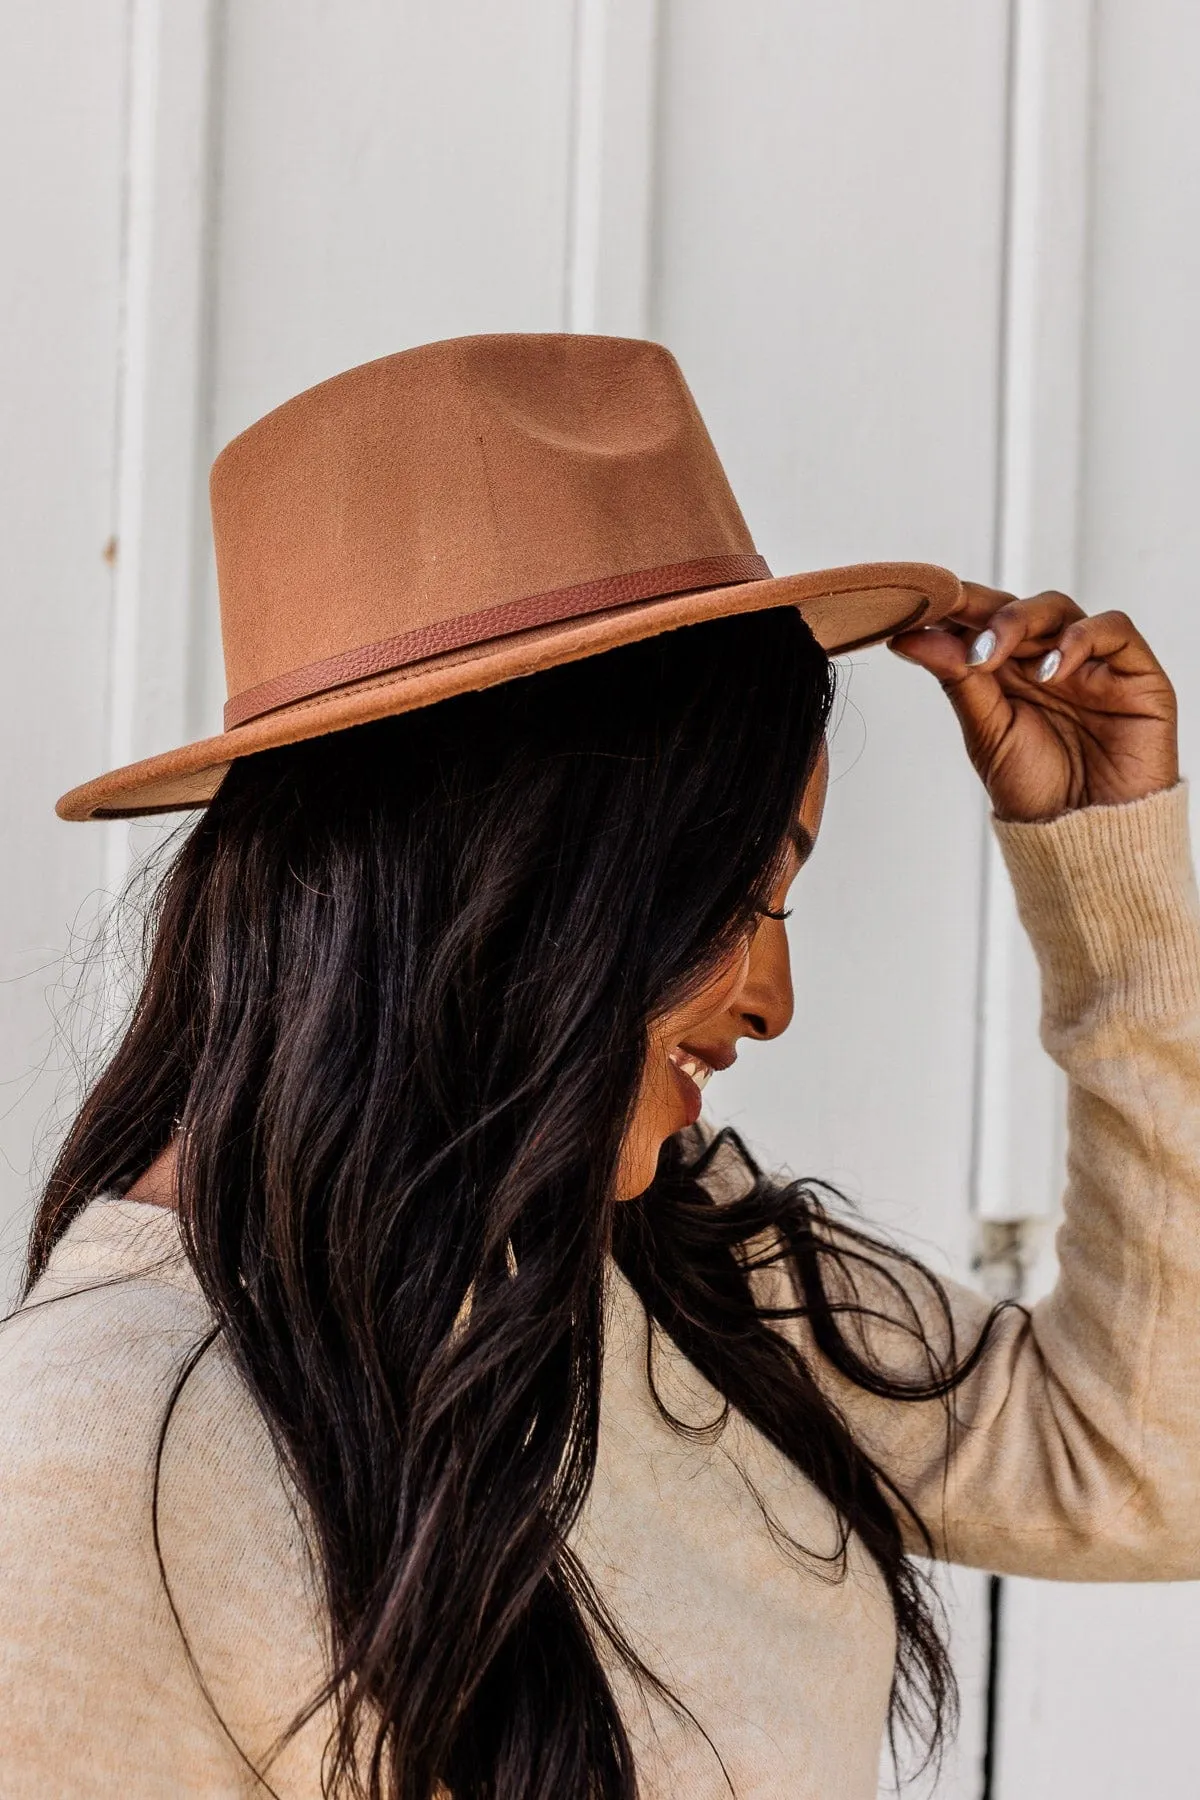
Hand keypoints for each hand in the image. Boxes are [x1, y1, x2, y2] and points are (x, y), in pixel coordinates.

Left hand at [888, 583, 1178, 822]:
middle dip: (979, 610)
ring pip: (1057, 608)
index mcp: (1009, 672)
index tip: (917, 605)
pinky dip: (1079, 639)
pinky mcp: (1134, 670)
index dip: (952, 606)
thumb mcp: (987, 732)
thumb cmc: (1038, 789)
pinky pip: (1113, 628)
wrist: (1086, 836)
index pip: (980, 621)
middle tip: (950, 621)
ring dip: (1019, 621)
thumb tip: (911, 637)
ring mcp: (1091, 661)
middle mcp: (1047, 659)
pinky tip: (1051, 670)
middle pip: (1015, 606)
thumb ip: (957, 680)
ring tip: (990, 655)